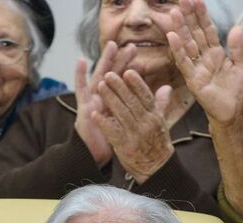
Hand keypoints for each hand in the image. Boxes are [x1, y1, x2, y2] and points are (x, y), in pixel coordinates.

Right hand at [74, 41, 139, 166]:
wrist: (96, 155)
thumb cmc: (112, 139)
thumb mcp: (128, 123)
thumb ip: (143, 108)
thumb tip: (162, 95)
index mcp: (115, 103)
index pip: (126, 85)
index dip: (134, 73)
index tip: (144, 62)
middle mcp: (104, 100)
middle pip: (115, 77)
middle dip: (123, 62)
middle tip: (131, 47)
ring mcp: (93, 101)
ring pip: (100, 77)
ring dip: (105, 61)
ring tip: (111, 46)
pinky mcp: (83, 107)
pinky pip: (81, 89)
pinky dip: (80, 75)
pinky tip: (81, 61)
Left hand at [94, 70, 172, 183]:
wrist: (157, 168)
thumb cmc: (157, 143)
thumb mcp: (162, 123)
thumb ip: (161, 104)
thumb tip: (167, 87)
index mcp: (154, 116)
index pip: (145, 96)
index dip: (137, 83)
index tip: (128, 71)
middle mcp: (146, 123)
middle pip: (132, 101)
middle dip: (119, 87)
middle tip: (108, 74)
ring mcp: (136, 135)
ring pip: (122, 113)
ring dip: (110, 98)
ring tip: (100, 86)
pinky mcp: (126, 146)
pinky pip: (113, 132)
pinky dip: (103, 122)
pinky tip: (94, 113)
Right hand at [167, 0, 242, 126]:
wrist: (234, 114)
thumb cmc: (237, 92)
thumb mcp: (242, 66)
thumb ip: (237, 48)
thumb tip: (237, 27)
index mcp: (216, 53)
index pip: (208, 30)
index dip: (202, 16)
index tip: (197, 0)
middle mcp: (204, 58)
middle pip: (195, 33)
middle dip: (189, 17)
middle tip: (182, 0)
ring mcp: (197, 69)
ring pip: (187, 45)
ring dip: (181, 29)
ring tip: (175, 13)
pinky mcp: (193, 81)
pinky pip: (185, 63)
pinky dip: (178, 50)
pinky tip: (173, 37)